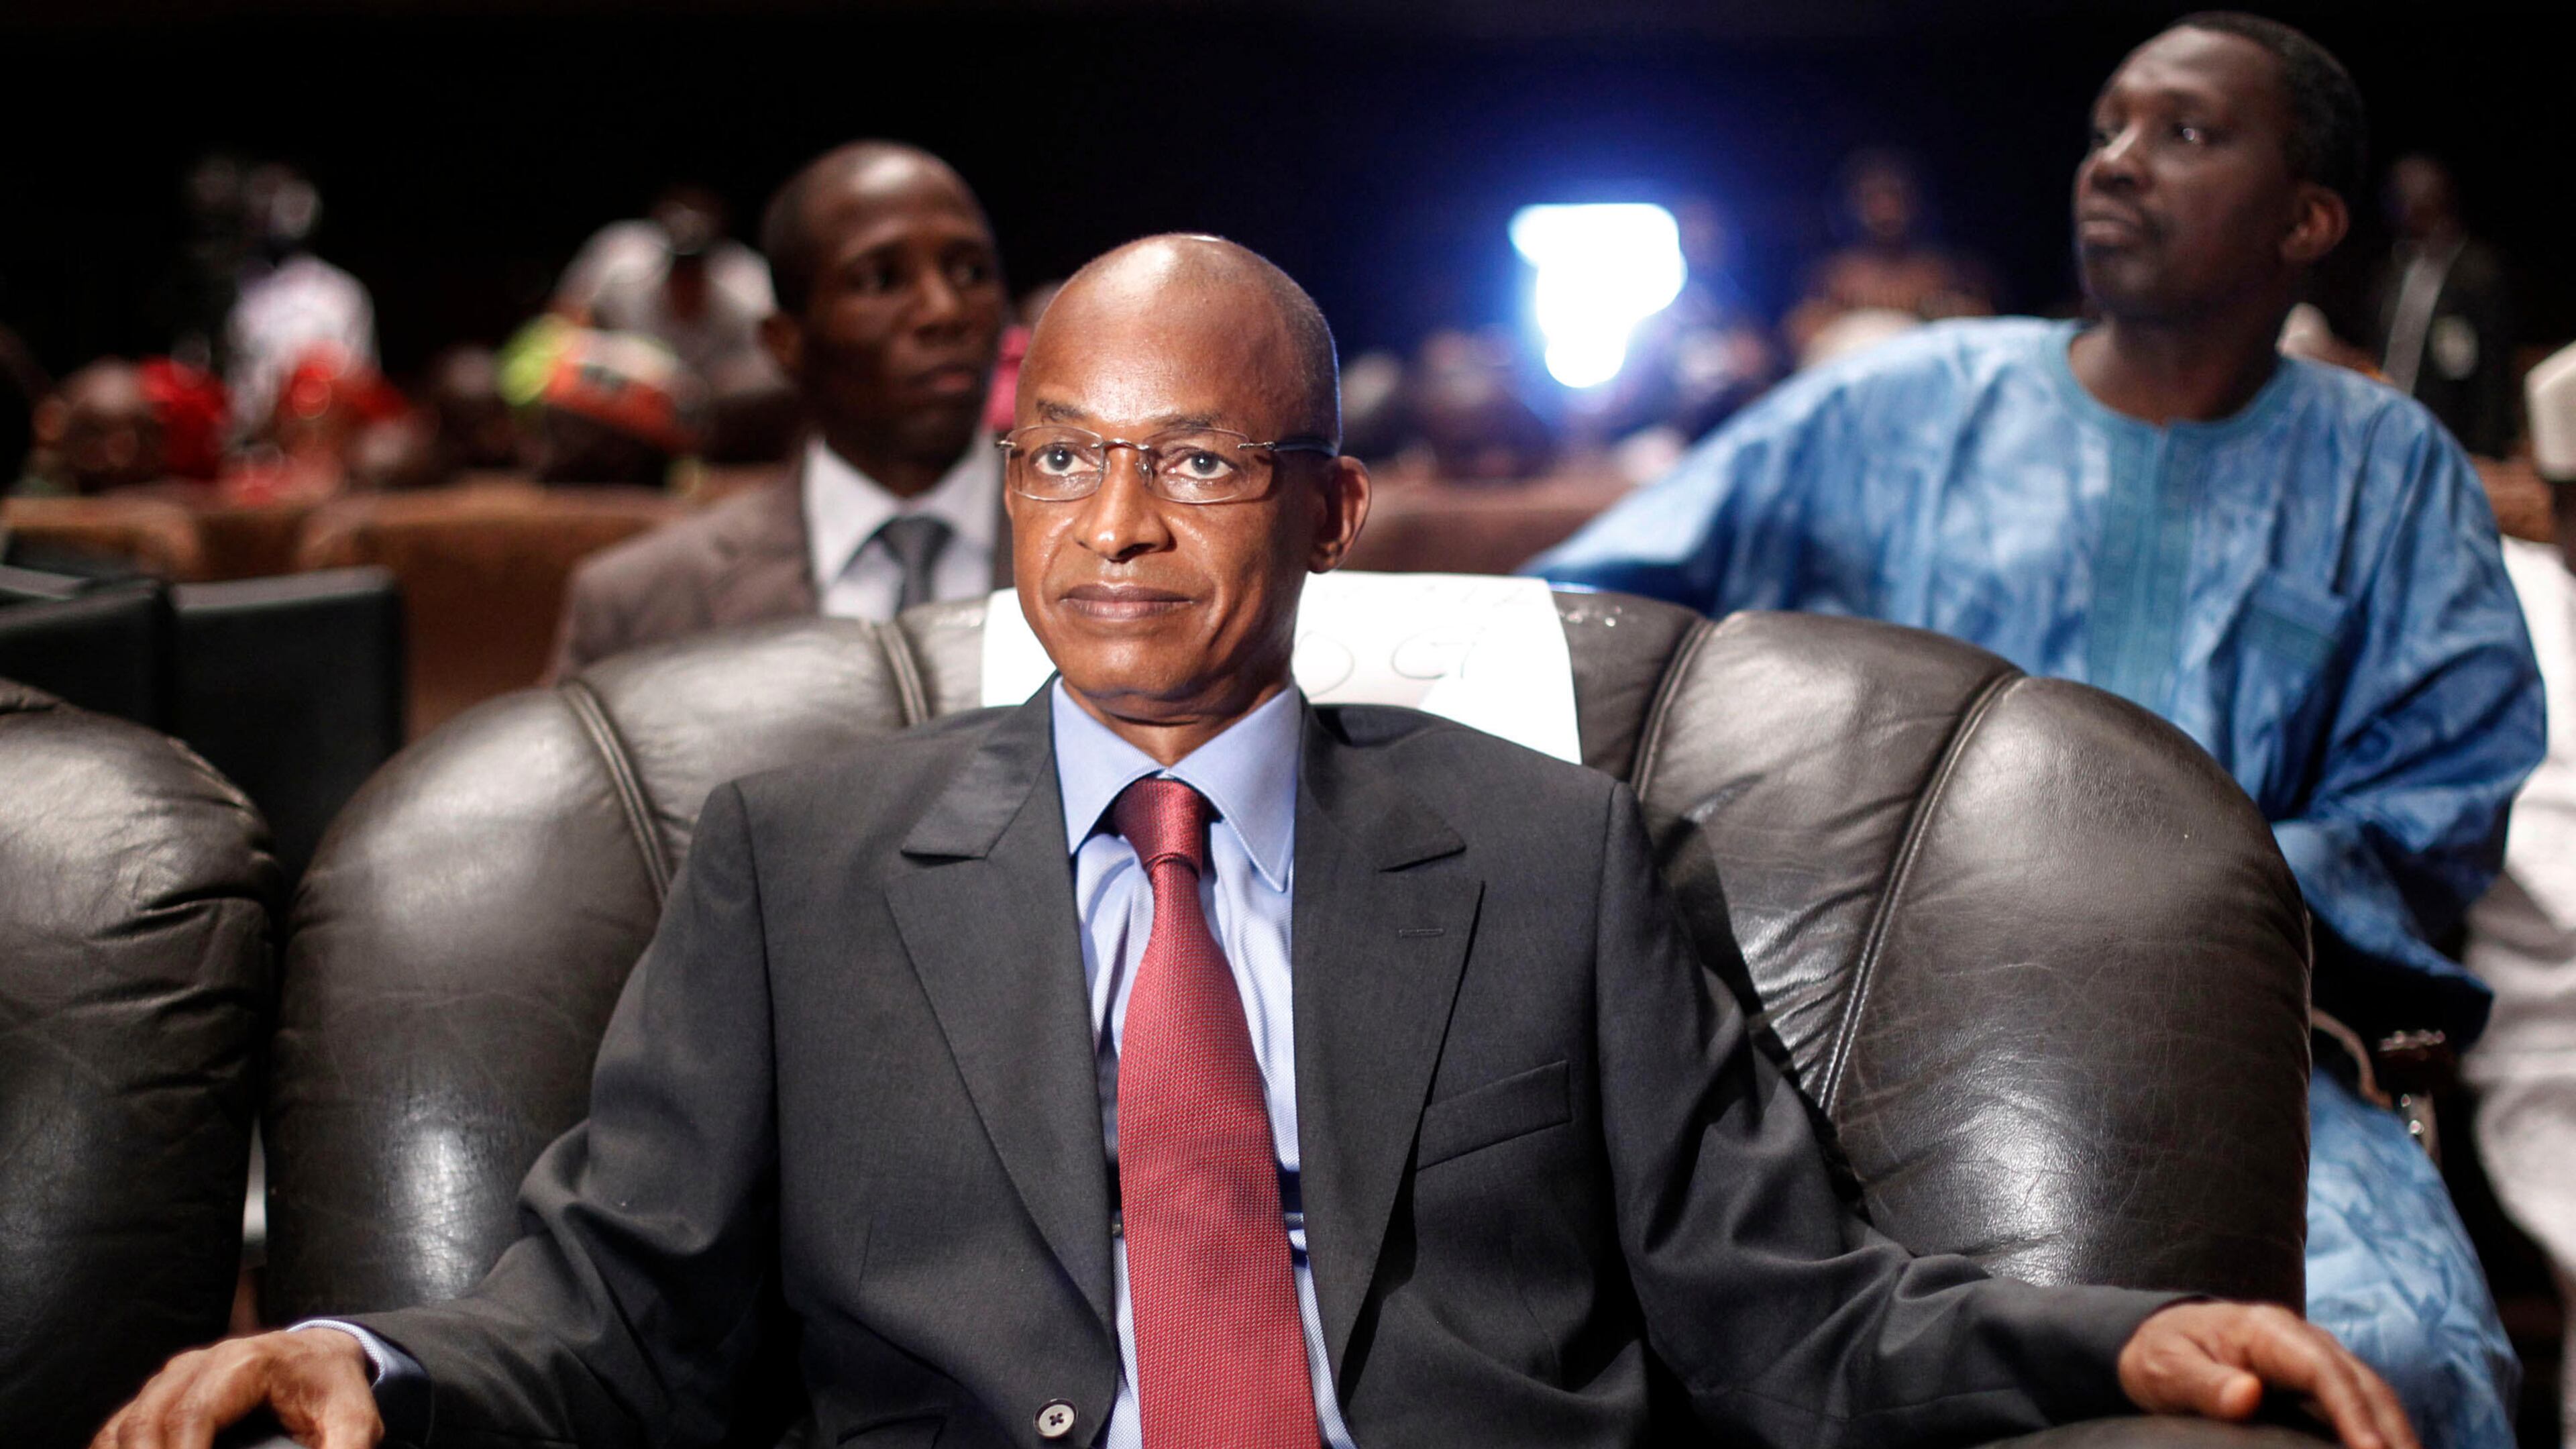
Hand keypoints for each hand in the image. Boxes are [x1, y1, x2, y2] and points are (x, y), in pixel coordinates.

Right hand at [91, 1328, 381, 1448]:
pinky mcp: (161, 1392)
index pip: (191, 1416)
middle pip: (148, 1421)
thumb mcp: (354, 1420)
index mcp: (243, 1365)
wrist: (320, 1357)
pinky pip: (119, 1426)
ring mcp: (174, 1376)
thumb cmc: (333, 1390)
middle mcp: (199, 1364)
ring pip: (126, 1424)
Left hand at [2119, 1301, 2416, 1448]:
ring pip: (2371, 1395)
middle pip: (2363, 1383)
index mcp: (2268, 1331)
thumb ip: (2205, 1383)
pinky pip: (2357, 1407)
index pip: (2324, 1370)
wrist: (2159, 1338)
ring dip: (2396, 1432)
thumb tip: (2247, 1396)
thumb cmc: (2161, 1354)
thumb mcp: (2166, 1368)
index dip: (2353, 1412)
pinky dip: (2379, 1432)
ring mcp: (2316, 1362)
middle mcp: (2303, 1342)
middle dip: (2393, 1429)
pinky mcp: (2318, 1386)